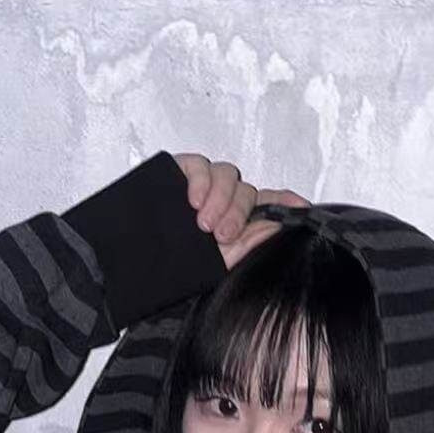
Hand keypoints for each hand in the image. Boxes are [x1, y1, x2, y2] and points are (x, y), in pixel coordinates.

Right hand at [172, 153, 310, 270]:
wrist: (131, 263)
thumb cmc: (172, 266)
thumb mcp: (215, 263)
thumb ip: (245, 245)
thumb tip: (275, 226)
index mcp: (237, 221)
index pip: (268, 205)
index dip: (286, 202)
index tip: (302, 207)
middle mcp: (224, 200)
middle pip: (247, 191)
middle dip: (238, 212)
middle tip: (221, 234)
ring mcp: (203, 185)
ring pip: (227, 175)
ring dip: (219, 199)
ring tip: (202, 223)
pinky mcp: (181, 171)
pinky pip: (200, 165)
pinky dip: (200, 181)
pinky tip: (193, 201)